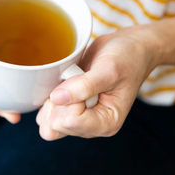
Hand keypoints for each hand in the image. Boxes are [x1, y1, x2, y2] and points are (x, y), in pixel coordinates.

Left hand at [36, 26, 158, 139]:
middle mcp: (92, 126)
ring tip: (71, 84)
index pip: (70, 121)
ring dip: (52, 101)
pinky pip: (47, 115)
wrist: (128, 48)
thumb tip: (57, 98)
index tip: (83, 82)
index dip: (70, 100)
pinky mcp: (70, 111)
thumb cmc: (127, 58)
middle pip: (56, 126)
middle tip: (76, 82)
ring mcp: (79, 120)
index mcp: (106, 123)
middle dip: (60, 102)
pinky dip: (49, 99)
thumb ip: (84, 86)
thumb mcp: (109, 70)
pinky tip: (64, 85)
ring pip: (48, 123)